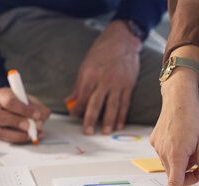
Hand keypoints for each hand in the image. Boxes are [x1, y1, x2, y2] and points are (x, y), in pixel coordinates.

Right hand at [0, 87, 49, 142]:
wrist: (11, 108)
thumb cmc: (20, 103)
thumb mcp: (31, 101)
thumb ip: (38, 108)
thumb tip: (41, 118)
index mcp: (1, 95)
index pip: (9, 101)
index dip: (24, 109)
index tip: (37, 115)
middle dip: (17, 122)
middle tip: (30, 126)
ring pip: (0, 131)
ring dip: (18, 135)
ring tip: (32, 134)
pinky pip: (5, 140)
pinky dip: (19, 140)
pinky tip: (29, 137)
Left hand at [65, 20, 141, 134]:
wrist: (122, 40)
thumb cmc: (102, 52)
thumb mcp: (86, 65)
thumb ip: (79, 85)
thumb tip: (69, 101)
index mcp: (90, 74)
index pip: (82, 96)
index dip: (77, 108)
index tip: (73, 117)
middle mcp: (104, 80)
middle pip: (96, 103)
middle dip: (91, 119)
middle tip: (88, 132)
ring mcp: (118, 83)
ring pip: (113, 106)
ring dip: (109, 121)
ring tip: (106, 132)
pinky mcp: (129, 85)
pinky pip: (125, 103)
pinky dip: (122, 116)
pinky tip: (119, 125)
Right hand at [150, 68, 198, 185]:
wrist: (178, 97)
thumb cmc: (194, 117)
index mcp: (178, 154)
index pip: (174, 183)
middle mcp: (164, 153)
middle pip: (176, 176)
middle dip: (189, 175)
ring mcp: (157, 147)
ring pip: (171, 166)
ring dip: (182, 163)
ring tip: (190, 144)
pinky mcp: (154, 142)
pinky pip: (165, 155)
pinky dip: (174, 153)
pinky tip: (180, 138)